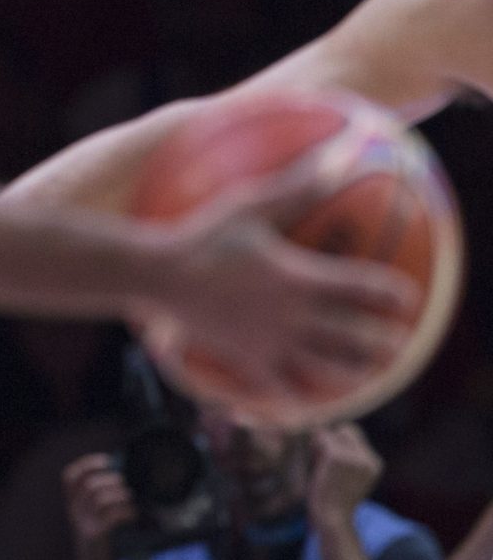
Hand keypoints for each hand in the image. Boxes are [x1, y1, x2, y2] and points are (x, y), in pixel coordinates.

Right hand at [62, 453, 134, 559]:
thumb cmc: (102, 549)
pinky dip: (125, 510)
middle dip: (109, 477)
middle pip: (87, 483)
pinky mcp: (95, 536)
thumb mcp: (96, 523)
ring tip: (130, 498)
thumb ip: (102, 506)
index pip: (69, 477)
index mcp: (73, 506)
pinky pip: (110, 515)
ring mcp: (83, 524)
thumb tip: (126, 482)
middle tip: (124, 483)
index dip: (86, 463)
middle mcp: (74, 513)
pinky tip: (133, 514)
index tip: (107, 460)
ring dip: (118, 493)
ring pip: (98, 496)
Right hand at [141, 170, 418, 414]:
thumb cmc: (201, 234)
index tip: (406, 298)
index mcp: (300, 279)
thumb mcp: (249, 204)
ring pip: (326, 370)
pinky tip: (303, 404)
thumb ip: (297, 185)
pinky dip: (296, 399)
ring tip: (364, 375)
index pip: (363, 288)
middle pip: (356, 338)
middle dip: (384, 344)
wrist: (154, 276)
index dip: (392, 294)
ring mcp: (270, 344)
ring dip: (352, 374)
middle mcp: (293, 317)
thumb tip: (340, 155)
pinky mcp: (245, 362)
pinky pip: (278, 390)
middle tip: (398, 344)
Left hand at [306, 422, 382, 523]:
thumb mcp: (348, 478)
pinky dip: (314, 448)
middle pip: (345, 429)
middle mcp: (369, 458)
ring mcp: (355, 457)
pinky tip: (316, 466)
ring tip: (318, 464)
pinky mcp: (337, 456)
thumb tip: (325, 432)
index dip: (338, 441)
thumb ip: (347, 458)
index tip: (328, 459)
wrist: (333, 518)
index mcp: (375, 464)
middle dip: (331, 438)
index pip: (355, 435)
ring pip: (332, 432)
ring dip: (320, 444)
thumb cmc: (334, 500)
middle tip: (320, 458)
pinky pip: (321, 439)